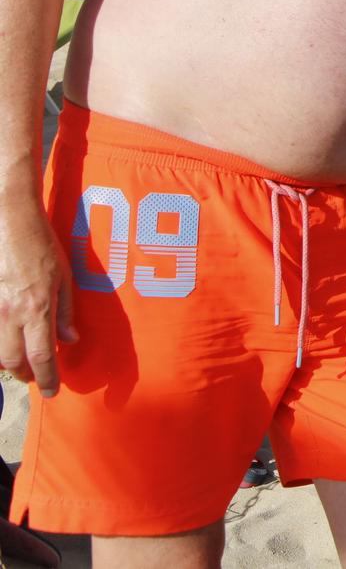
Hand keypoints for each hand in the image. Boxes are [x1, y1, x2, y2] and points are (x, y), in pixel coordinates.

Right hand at [0, 197, 75, 395]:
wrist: (8, 220)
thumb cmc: (40, 245)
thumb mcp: (64, 276)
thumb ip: (65, 311)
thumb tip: (69, 340)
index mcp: (37, 308)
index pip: (42, 356)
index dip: (48, 378)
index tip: (53, 392)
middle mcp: (10, 313)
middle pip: (13, 360)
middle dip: (26, 375)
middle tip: (36, 378)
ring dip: (8, 362)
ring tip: (21, 364)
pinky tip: (7, 342)